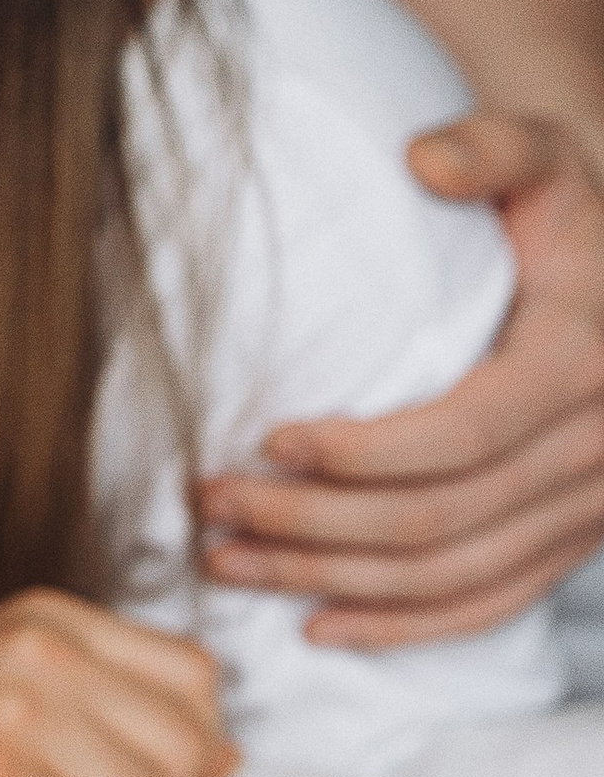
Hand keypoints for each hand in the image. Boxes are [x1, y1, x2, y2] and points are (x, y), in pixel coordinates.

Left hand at [198, 111, 603, 644]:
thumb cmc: (567, 215)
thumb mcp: (546, 156)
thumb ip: (491, 148)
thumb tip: (423, 158)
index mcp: (579, 362)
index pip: (461, 435)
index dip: (360, 452)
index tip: (268, 438)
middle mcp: (595, 450)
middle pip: (436, 518)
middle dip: (312, 521)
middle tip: (211, 502)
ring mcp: (588, 509)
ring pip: (448, 575)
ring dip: (330, 580)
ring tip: (229, 562)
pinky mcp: (572, 544)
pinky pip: (487, 606)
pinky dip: (402, 628)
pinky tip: (318, 625)